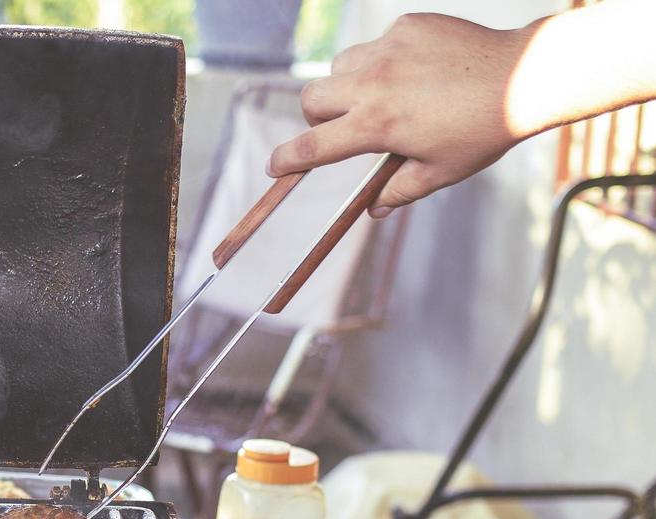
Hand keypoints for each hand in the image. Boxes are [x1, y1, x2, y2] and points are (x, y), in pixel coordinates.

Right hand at [268, 13, 532, 216]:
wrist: (525, 77)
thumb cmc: (484, 130)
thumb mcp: (440, 172)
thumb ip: (399, 191)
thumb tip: (374, 210)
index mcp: (377, 126)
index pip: (314, 146)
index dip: (288, 160)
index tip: (274, 166)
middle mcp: (374, 85)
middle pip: (312, 98)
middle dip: (316, 116)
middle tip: (340, 125)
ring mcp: (389, 50)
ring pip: (340, 67)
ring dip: (346, 84)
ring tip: (378, 95)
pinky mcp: (407, 26)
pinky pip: (376, 43)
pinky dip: (384, 59)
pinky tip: (415, 70)